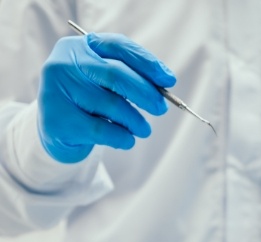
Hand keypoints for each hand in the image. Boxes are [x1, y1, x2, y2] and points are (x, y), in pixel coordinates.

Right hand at [37, 33, 175, 162]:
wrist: (57, 131)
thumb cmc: (89, 101)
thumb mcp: (104, 82)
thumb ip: (130, 76)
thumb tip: (165, 83)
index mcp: (79, 47)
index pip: (118, 47)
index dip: (147, 62)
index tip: (169, 80)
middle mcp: (64, 64)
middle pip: (116, 74)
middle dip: (146, 93)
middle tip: (161, 108)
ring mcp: (57, 91)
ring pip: (112, 105)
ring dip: (136, 121)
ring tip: (143, 129)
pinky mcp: (58, 121)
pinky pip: (103, 130)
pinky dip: (123, 137)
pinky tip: (127, 140)